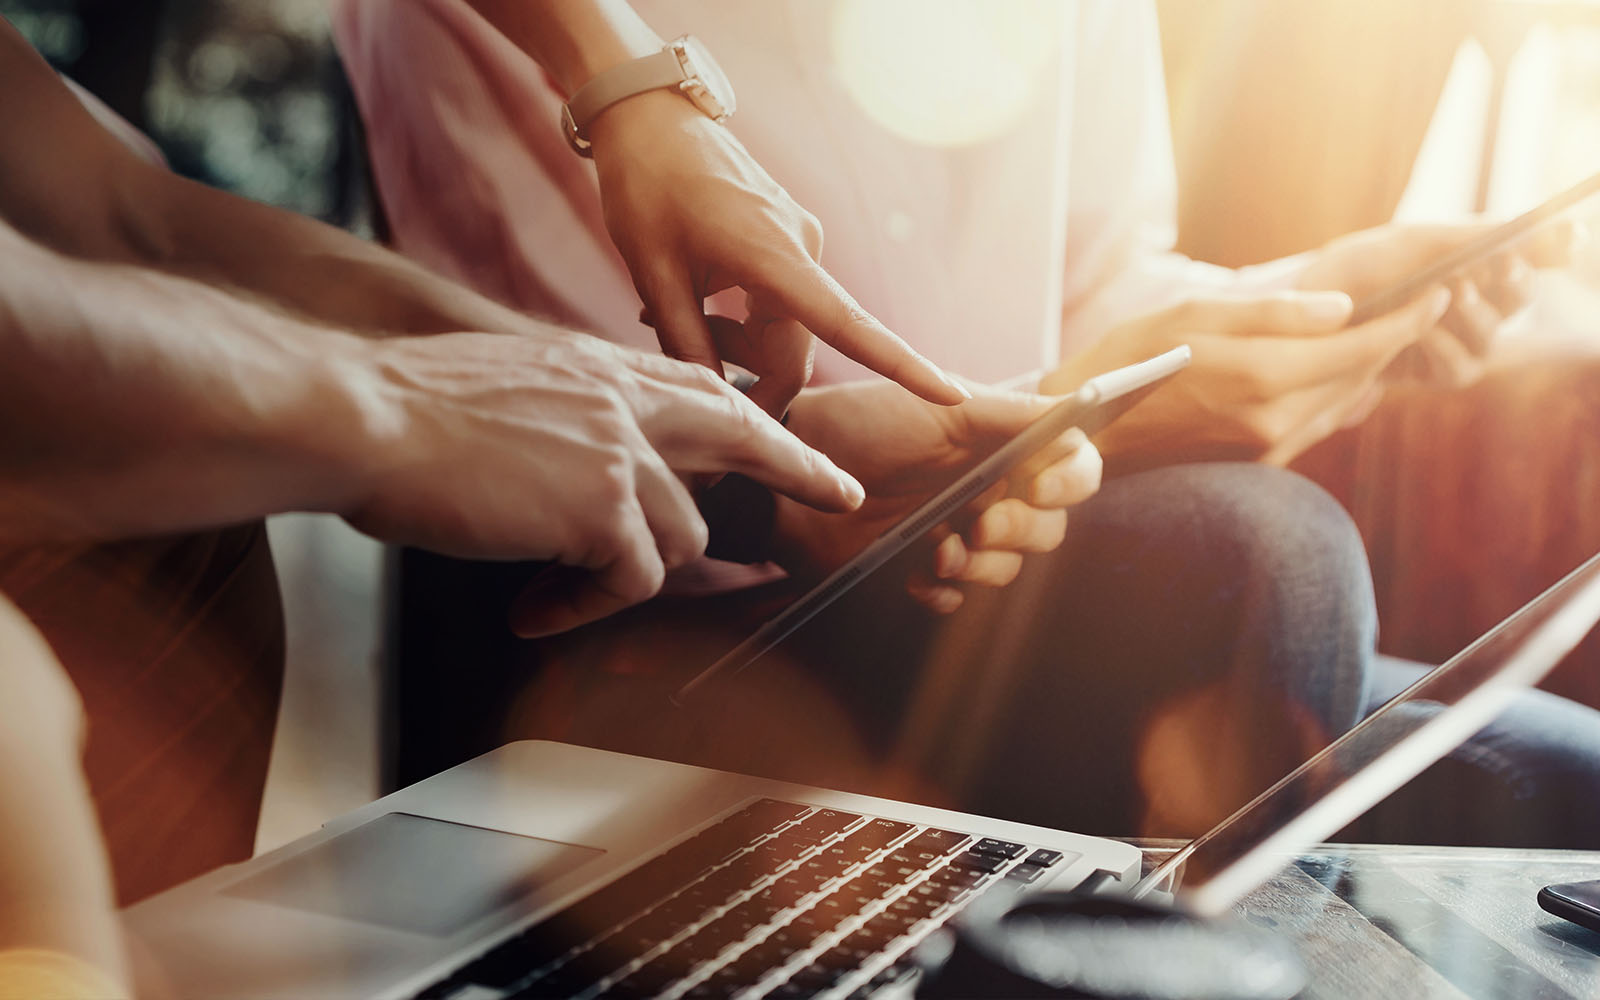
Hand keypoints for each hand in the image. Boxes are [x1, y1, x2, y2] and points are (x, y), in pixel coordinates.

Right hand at [335, 329, 864, 636]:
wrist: (361, 414)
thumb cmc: (403, 411)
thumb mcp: (500, 388)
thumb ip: (560, 418)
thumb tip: (581, 470)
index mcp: (596, 367)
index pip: (700, 385)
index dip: (753, 414)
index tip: (794, 435)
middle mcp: (623, 398)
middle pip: (740, 433)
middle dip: (798, 467)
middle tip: (840, 493)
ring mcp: (622, 450)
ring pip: (681, 531)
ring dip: (628, 572)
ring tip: (555, 588)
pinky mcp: (603, 507)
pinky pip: (631, 580)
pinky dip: (587, 605)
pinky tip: (535, 609)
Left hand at [587, 92, 968, 415]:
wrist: (648, 117)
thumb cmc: (648, 188)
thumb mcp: (655, 275)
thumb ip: (687, 345)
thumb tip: (714, 406)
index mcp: (777, 258)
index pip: (850, 326)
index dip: (902, 367)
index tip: (950, 395)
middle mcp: (803, 250)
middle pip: (797, 348)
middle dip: (751, 376)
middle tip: (691, 379)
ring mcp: (798, 242)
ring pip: (783, 328)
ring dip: (736, 343)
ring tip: (673, 316)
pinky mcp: (786, 238)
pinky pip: (777, 300)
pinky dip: (739, 317)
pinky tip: (693, 300)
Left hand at [773, 381, 1101, 612]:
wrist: (790, 470)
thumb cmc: (862, 424)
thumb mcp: (939, 406)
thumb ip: (1012, 411)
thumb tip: (1078, 407)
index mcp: (1000, 446)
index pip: (1070, 467)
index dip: (1072, 480)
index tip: (1045, 487)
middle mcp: (986, 490)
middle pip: (1048, 526)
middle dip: (1023, 528)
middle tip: (983, 522)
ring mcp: (955, 533)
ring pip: (1007, 568)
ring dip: (985, 565)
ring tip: (943, 550)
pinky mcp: (919, 571)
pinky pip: (957, 600)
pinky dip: (945, 592)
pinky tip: (918, 573)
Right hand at [1043, 289, 1450, 467]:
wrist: (1082, 433)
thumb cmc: (1126, 361)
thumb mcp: (1192, 314)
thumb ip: (1273, 312)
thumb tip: (1344, 309)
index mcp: (1261, 376)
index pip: (1362, 346)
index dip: (1407, 319)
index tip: (1438, 294)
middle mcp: (1273, 421)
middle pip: (1362, 376)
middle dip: (1396, 340)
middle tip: (1422, 305)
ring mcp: (1265, 449)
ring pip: (1344, 403)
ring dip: (1371, 368)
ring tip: (1391, 333)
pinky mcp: (1254, 464)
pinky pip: (1318, 426)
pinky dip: (1339, 395)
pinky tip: (1341, 373)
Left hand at [1298, 219, 1585, 387]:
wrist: (1304, 312)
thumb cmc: (1358, 268)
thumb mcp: (1416, 243)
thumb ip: (1483, 237)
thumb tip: (1567, 231)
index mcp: (1474, 262)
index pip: (1531, 256)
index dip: (1545, 251)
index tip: (1541, 242)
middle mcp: (1473, 302)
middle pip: (1521, 297)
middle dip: (1512, 283)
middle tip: (1498, 266)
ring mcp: (1456, 340)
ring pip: (1492, 335)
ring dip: (1472, 314)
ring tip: (1446, 294)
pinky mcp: (1433, 373)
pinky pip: (1459, 368)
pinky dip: (1441, 348)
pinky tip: (1418, 333)